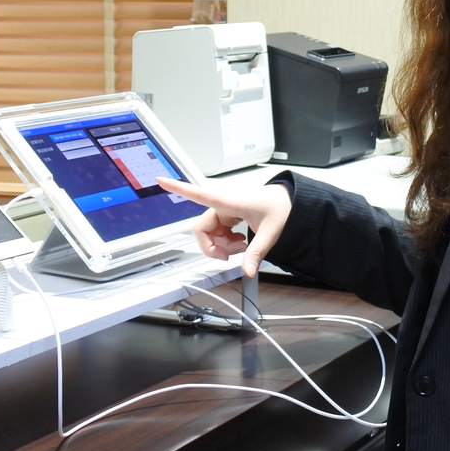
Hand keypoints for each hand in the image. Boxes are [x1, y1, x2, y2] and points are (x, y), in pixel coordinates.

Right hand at [157, 178, 291, 276]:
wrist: (289, 203)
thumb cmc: (279, 208)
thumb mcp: (270, 232)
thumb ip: (257, 253)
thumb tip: (247, 271)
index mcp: (229, 201)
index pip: (199, 194)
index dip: (178, 188)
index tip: (161, 180)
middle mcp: (222, 204)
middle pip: (201, 229)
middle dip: (213, 246)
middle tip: (231, 255)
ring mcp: (224, 211)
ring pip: (209, 234)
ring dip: (222, 245)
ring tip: (242, 247)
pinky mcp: (228, 217)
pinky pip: (218, 233)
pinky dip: (226, 242)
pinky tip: (241, 242)